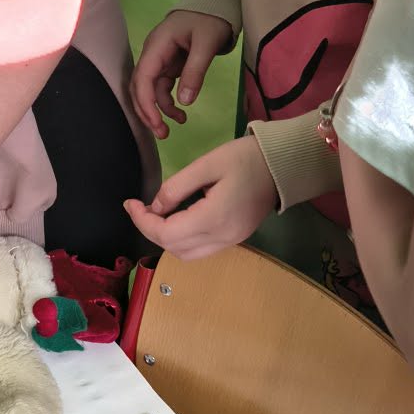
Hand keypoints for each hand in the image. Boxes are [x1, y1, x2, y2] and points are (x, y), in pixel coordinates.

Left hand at [125, 136, 277, 260]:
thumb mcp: (206, 164)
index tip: (130, 203)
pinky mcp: (235, 239)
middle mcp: (222, 238)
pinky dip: (181, 240)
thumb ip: (176, 187)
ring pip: (186, 255)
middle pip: (173, 249)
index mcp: (214, 218)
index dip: (142, 221)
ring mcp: (231, 242)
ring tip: (156, 215)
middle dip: (150, 230)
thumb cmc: (245, 158)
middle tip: (140, 208)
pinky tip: (177, 219)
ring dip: (165, 239)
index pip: (166, 234)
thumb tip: (154, 207)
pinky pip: (200, 250)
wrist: (283, 165)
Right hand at [130, 10, 233, 138]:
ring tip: (175, 126)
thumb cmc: (209, 19)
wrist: (213, 4)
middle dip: (147, 111)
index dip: (145, 103)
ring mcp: (159, 60)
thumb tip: (185, 101)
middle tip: (162, 133)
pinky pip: (161, 88)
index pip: (142, 78)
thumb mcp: (206, 43)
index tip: (156, 123)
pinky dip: (168, 102)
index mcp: (157, 46)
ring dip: (158, 110)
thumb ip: (195, 71)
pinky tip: (181, 113)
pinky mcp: (168, 66)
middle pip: (139, 87)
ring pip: (149, 90)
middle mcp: (152, 54)